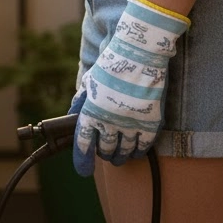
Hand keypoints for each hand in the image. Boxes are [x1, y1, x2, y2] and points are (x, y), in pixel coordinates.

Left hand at [71, 0, 189, 176]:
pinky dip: (138, 151)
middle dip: (102, 153)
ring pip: (124, 151)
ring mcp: (131, 124)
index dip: (82, 158)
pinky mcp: (150, 123)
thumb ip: (81, 100)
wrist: (140, 54)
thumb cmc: (112, 63)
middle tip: (104, 153)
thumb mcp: (91, 80)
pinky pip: (143, 146)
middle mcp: (109, 121)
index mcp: (91, 110)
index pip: (83, 142)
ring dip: (119, 156)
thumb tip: (72, 114)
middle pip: (104, 149)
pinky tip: (135, 150)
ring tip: (118, 156)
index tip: (83, 168)